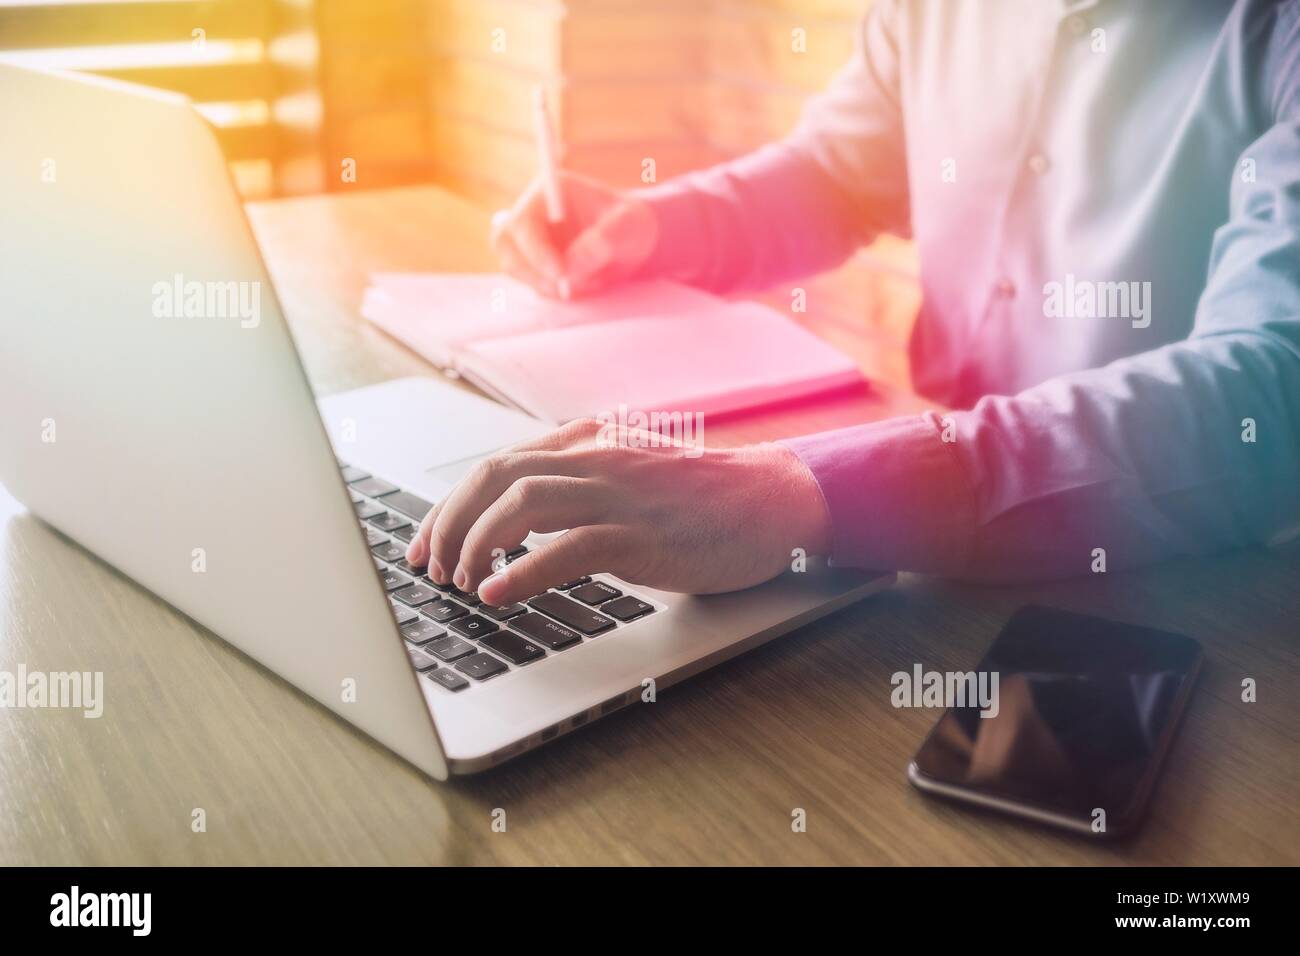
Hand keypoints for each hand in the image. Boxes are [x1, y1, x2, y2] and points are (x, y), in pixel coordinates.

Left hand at [404, 419, 832, 605]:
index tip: (425, 543)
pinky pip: (567, 547)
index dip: (450, 505)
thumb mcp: (628, 478)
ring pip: (522, 503)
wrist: (773, 500)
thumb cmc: (702, 498)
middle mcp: (596, 459)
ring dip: (476, 543)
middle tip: (429, 566)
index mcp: (587, 444)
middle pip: (496, 476)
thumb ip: (577, 486)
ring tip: (460, 580)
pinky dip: (521, 570)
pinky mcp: (643, 534)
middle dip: (449, 522)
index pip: (497, 464)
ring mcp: (620, 494)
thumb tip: (516, 521)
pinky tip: (496, 592)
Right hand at [490, 173, 657, 299]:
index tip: (561, 273)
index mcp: (549, 191)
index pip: (524, 223)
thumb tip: (572, 266)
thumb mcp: (631, 225)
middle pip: (506, 245)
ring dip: (543, 284)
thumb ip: (606, 238)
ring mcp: (526, 239)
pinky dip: (551, 291)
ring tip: (586, 284)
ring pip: (513, 267)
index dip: (535, 251)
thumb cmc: (631, 224)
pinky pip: (529, 282)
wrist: (631, 241)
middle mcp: (530, 212)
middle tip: (567, 290)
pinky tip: (581, 285)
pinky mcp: (531, 262)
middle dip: (533, 273)